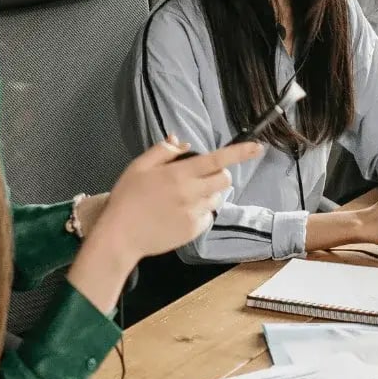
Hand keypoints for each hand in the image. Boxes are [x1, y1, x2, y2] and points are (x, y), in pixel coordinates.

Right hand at [94, 137, 262, 260]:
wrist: (120, 236)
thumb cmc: (126, 198)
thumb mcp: (139, 166)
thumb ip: (163, 151)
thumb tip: (182, 142)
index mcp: (179, 174)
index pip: (216, 159)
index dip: (239, 152)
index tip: (257, 147)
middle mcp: (191, 193)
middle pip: (224, 179)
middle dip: (219, 174)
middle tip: (201, 176)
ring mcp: (194, 214)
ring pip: (217, 198)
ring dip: (209, 193)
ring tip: (185, 197)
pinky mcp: (194, 231)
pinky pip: (208, 216)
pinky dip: (201, 212)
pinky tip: (180, 213)